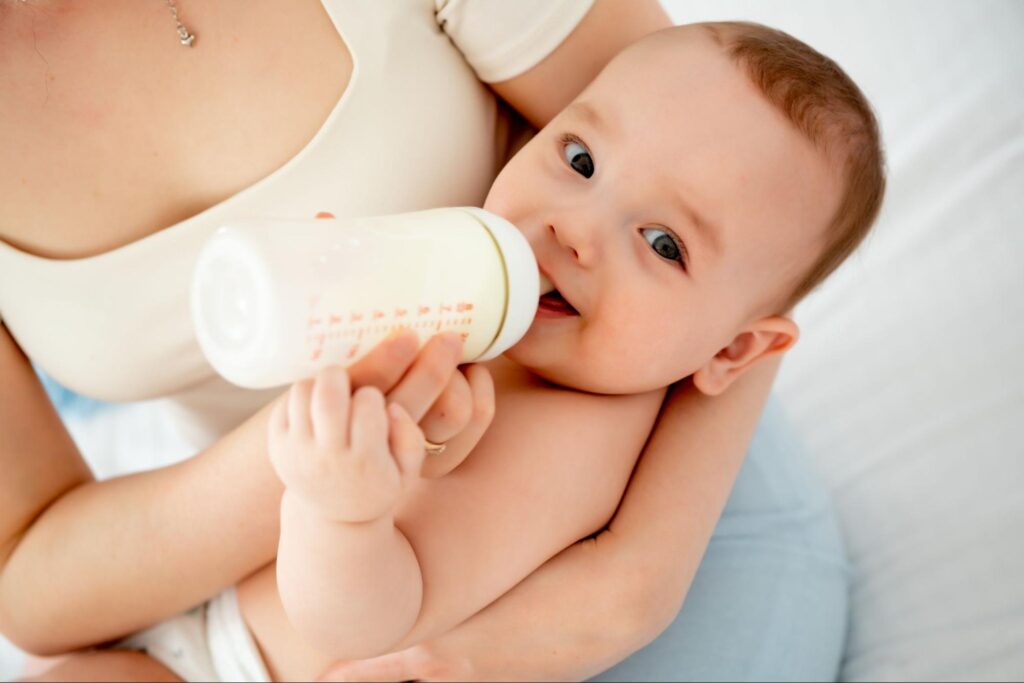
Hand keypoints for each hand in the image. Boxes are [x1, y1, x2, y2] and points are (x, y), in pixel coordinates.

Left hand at [269, 366, 425, 521]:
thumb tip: (392, 408)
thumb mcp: (407, 472)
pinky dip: (300, 398)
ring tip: (329, 396)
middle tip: (345, 383)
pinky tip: (314, 410)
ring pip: (301, 392)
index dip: (372, 396)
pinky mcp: (276, 447)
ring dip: (317, 385)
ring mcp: (296, 452)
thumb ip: (411, 438)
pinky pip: (284, 403)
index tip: (372, 406)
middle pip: (327, 396)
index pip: (367, 405)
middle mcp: (327, 458)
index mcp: (364, 463)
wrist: (333, 518)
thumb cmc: (377, 484)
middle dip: (339, 377)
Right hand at [312, 212, 495, 475]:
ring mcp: (406, 447)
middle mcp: (368, 433)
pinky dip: (482, 396)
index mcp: (332, 407)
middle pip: (407, 404)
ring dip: (458, 379)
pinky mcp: (440, 455)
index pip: (359, 391)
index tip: (406, 333)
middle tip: (448, 335)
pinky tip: (478, 374)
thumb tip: (323, 219)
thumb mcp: (318, 352)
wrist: (338, 464)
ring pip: (447, 416)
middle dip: (431, 370)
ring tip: (459, 343)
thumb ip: (326, 292)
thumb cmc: (329, 389)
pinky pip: (473, 424)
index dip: (384, 364)